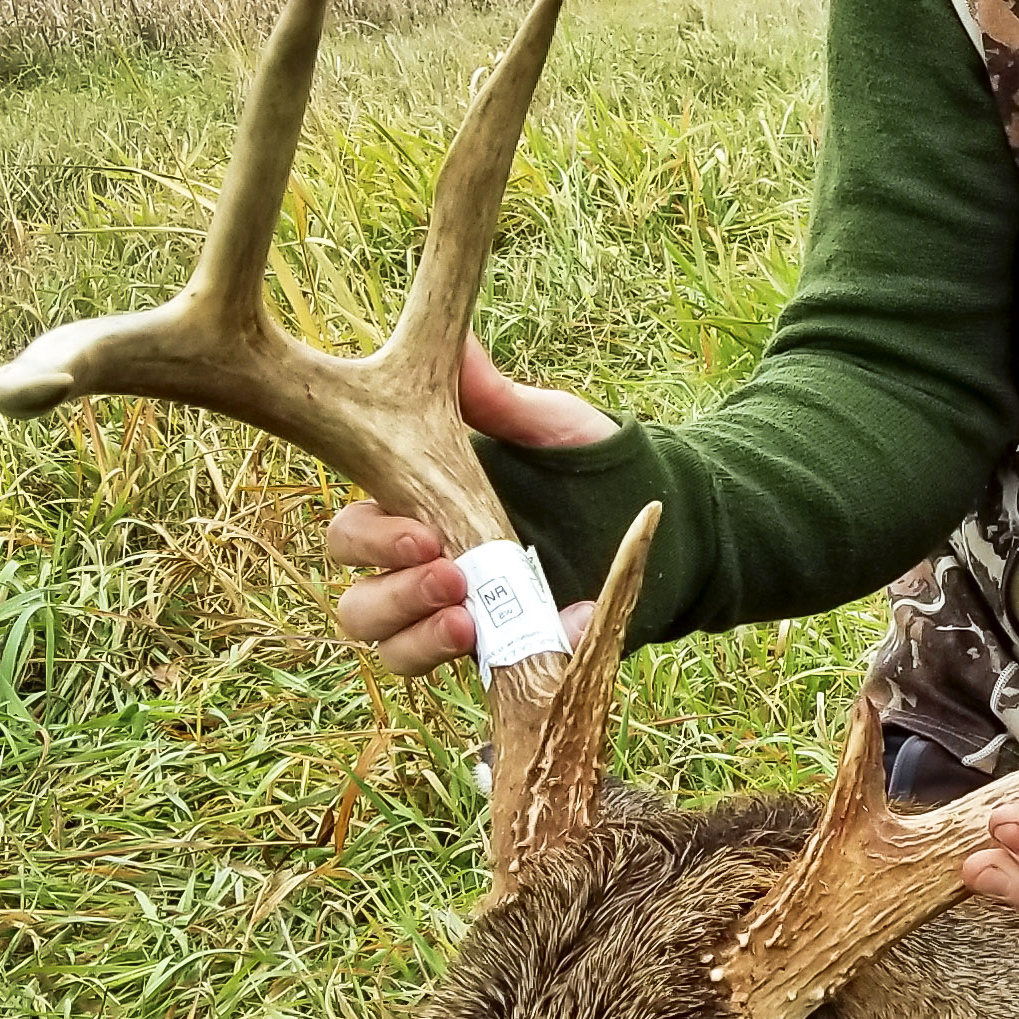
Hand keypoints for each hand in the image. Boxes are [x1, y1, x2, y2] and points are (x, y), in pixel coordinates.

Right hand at [326, 338, 617, 675]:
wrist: (666, 520)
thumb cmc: (591, 464)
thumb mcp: (545, 426)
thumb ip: (494, 397)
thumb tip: (457, 340)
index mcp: (417, 514)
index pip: (353, 537)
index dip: (371, 542)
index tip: (423, 534)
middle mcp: (426, 575)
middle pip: (360, 606)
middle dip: (393, 596)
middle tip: (451, 578)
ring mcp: (464, 623)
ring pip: (397, 652)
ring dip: (422, 641)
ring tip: (471, 623)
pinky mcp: (510, 659)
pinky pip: (488, 678)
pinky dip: (517, 660)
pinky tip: (560, 630)